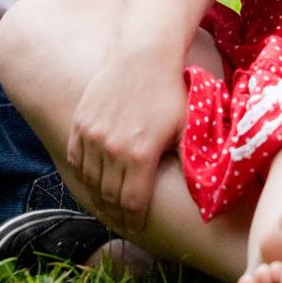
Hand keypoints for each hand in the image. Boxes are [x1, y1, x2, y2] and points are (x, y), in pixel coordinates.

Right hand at [67, 55, 186, 233]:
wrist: (143, 55)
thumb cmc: (170, 90)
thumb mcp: (188, 127)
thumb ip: (192, 162)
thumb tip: (206, 194)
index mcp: (140, 156)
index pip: (131, 203)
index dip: (134, 220)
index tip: (137, 227)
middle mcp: (112, 149)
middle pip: (109, 195)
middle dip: (115, 213)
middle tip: (121, 222)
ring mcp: (92, 135)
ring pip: (90, 179)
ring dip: (97, 197)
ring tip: (106, 206)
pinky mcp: (80, 122)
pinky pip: (75, 158)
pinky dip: (82, 174)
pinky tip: (90, 180)